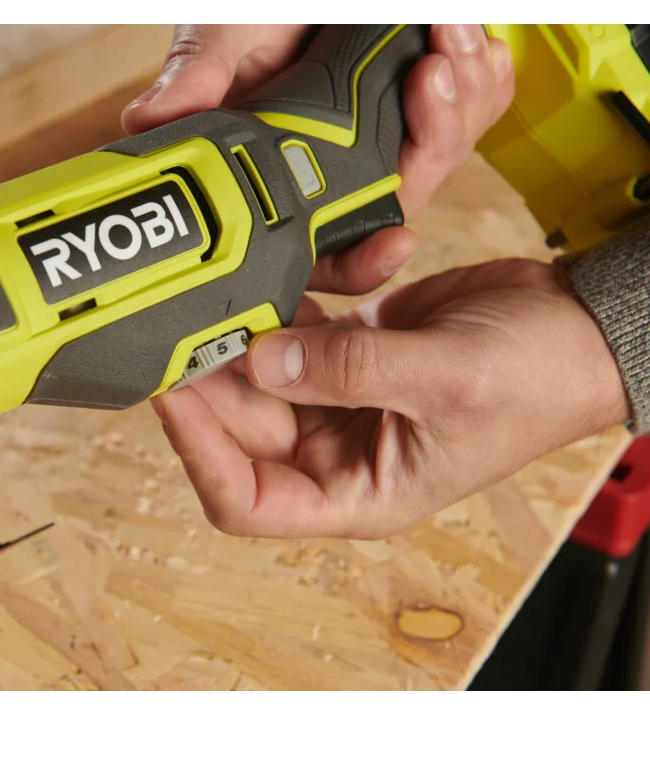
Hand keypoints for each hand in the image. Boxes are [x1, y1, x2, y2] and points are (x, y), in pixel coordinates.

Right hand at [123, 24, 514, 294]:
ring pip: (445, 156)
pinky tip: (455, 36)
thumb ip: (197, 71)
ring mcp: (385, 137)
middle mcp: (334, 167)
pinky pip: (475, 110)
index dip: (359, 264)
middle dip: (431, 143)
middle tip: (427, 77)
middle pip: (402, 202)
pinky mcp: (426, 103)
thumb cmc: (258, 4)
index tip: (394, 241)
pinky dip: (479, 74)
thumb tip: (147, 120)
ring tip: (440, 37)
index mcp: (280, 173)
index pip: (321, 249)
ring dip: (458, 97)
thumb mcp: (223, 28)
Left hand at [152, 259, 629, 539]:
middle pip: (240, 422)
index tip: (173, 395)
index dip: (200, 456)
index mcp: (356, 490)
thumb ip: (351, 372)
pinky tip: (324, 258)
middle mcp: (335, 449)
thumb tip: (261, 360)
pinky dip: (299, 289)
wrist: (583, 328)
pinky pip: (295, 323)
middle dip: (211, 373)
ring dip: (247, 325)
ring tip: (233, 275)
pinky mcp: (344, 346)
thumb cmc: (540, 382)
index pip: (247, 499)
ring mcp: (336, 394)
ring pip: (258, 367)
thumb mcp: (447, 382)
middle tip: (182, 313)